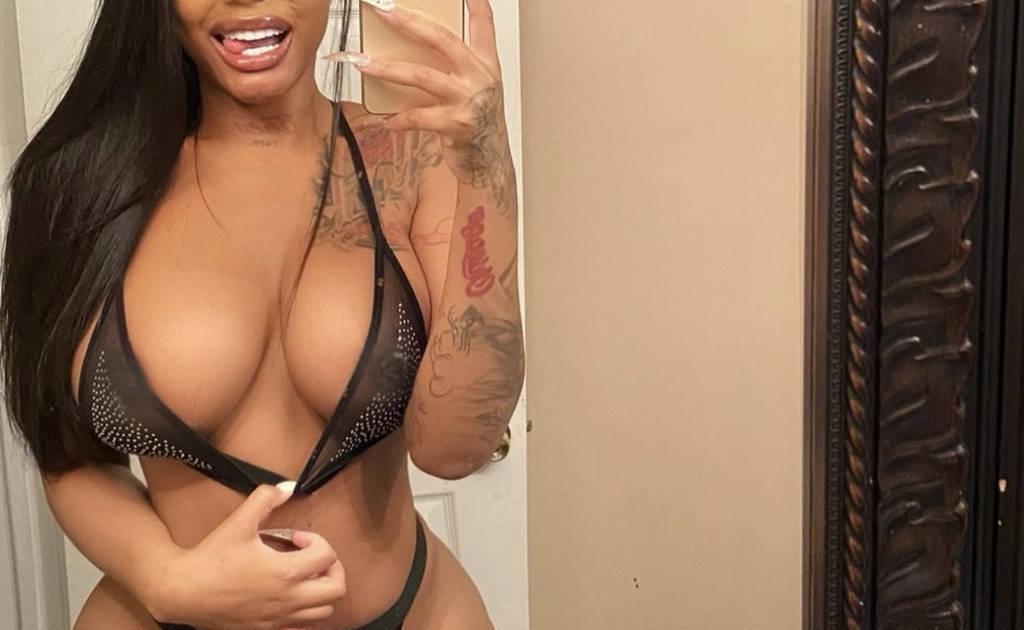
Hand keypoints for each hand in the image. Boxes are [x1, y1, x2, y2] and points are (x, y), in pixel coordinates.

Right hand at [151, 485, 345, 629]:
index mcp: (286, 573)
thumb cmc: (211, 558)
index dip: (316, 539)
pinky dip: (306, 610)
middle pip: (337, 589)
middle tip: (312, 557)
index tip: (294, 537)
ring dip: (321, 590)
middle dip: (332, 568)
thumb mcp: (238, 522)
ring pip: (324, 612)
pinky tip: (289, 595)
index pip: (328, 555)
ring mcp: (279, 620)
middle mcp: (288, 600)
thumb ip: (266, 498)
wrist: (183, 592)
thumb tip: (289, 487)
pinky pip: (302, 626)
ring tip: (303, 575)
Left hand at [328, 0, 512, 188]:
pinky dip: (399, 118)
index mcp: (485, 64)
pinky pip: (419, 117)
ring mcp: (468, 100)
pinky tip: (387, 120)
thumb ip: (454, 67)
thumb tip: (413, 49)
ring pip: (422, 76)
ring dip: (388, 68)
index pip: (483, 24)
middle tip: (383, 10)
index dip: (476, 3)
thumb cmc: (477, 122)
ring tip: (363, 63)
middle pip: (441, 40)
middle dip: (408, 22)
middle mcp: (479, 77)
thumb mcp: (474, 88)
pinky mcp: (456, 124)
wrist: (489, 160)